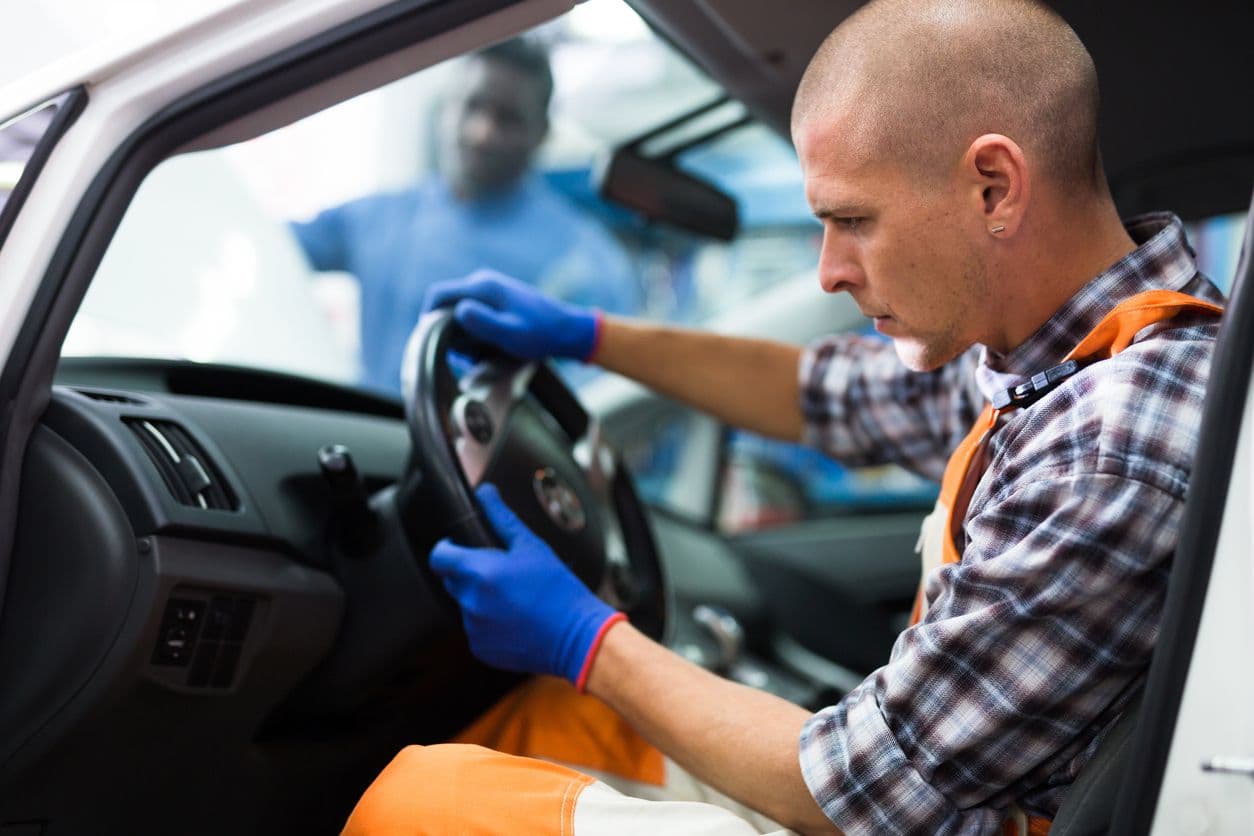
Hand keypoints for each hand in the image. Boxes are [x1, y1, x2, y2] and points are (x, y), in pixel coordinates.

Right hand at [423, 269, 601, 361]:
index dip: (428, 318)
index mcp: (482, 287)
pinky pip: (474, 318)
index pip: (438, 295)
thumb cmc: (541, 333)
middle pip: (447, 307)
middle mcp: (482, 284)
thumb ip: (483, 322)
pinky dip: (475, 335)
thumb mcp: (511, 333)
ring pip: (460, 315)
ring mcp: (489, 292)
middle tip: (465, 356)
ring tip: (482, 356)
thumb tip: (457, 312)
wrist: (569, 330)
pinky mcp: (496, 302)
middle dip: (449, 333)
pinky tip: (490, 350)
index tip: (430, 343)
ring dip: (463, 337)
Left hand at [429, 484, 623, 687]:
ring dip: (480, 598)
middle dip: (470, 573)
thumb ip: (501, 517)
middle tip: (502, 572)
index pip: (439, 556)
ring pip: (465, 604)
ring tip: (513, 597)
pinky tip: (514, 617)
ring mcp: (474, 628)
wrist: (576, 636)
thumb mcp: (531, 546)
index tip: (460, 547)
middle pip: (452, 580)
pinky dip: (488, 622)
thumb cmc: (558, 591)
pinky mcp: (481, 648)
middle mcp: (471, 602)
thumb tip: (485, 493)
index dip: (447, 548)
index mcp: (479, 573)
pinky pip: (475, 628)